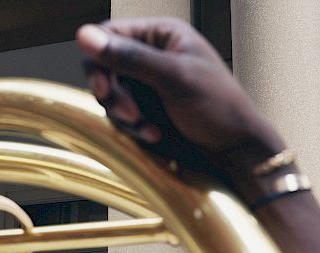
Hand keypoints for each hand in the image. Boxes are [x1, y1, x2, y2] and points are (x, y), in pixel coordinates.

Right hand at [76, 18, 284, 173]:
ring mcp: (148, 86)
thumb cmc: (219, 107)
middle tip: (128, 114)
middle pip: (105, 68)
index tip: (104, 87)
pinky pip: (123, 117)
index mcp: (162, 36)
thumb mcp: (175, 78)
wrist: (233, 148)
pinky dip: (134, 129)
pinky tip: (154, 135)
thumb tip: (85, 35)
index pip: (111, 36)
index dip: (100, 59)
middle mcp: (151, 58)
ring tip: (147, 128)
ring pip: (112, 96)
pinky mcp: (147, 111)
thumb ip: (131, 58)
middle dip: (113, 95)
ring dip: (124, 116)